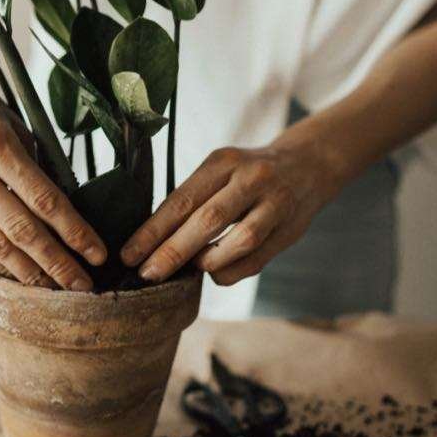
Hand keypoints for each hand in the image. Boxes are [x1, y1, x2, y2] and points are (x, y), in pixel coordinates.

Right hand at [0, 48, 105, 289]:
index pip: (44, 199)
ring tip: (55, 290)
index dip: (74, 231)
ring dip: (29, 272)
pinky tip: (20, 274)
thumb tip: (66, 210)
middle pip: (21, 230)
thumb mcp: (15, 123)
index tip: (98, 253)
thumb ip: (37, 164)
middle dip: (57, 263)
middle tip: (84, 287)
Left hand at [120, 137, 343, 285]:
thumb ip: (194, 199)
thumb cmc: (247, 173)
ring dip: (207, 261)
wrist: (308, 165)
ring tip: (187, 271)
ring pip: (239, 240)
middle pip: (207, 219)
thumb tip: (153, 239)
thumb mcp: (220, 170)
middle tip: (147, 274)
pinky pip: (257, 259)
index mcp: (223, 161)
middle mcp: (251, 178)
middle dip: (172, 251)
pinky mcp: (290, 228)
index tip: (129, 254)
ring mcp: (275, 203)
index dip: (153, 230)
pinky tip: (214, 272)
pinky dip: (231, 270)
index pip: (182, 199)